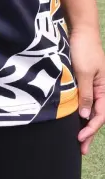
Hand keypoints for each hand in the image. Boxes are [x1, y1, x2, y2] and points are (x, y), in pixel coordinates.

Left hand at [70, 30, 104, 154]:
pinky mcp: (86, 81)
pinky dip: (82, 112)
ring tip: (80, 140)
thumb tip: (86, 117)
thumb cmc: (84, 49)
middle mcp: (102, 89)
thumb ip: (86, 94)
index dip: (92, 128)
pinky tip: (76, 120)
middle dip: (90, 132)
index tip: (81, 138)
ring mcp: (94, 85)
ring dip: (86, 124)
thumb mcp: (84, 72)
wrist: (81, 30)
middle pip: (98, 115)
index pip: (101, 114)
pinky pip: (86, 100)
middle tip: (82, 148)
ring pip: (92, 109)